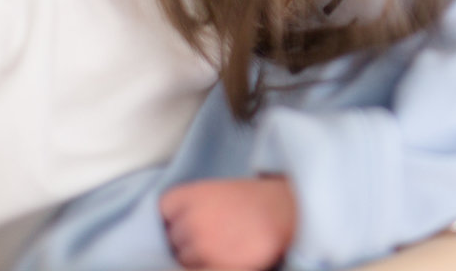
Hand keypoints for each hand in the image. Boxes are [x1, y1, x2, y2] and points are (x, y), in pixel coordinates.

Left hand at [159, 177, 297, 269]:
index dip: (175, 221)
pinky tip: (228, 257)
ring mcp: (202, 246)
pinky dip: (211, 266)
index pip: (162, 214)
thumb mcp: (219, 192)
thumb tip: (173, 232)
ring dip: (200, 259)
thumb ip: (193, 207)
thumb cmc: (259, 200)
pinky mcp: (217, 266)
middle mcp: (190, 221)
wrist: (293, 211)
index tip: (190, 222)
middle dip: (188, 242)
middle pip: (172, 241)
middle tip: (217, 235)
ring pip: (185, 261)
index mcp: (188, 196)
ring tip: (227, 248)